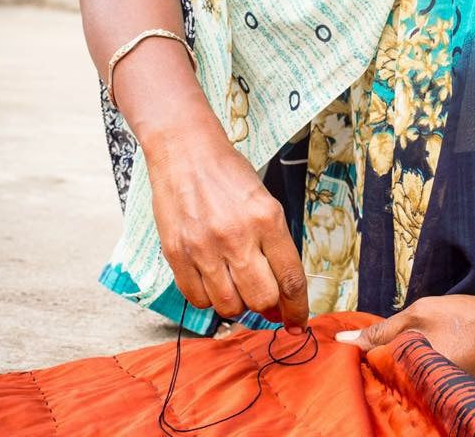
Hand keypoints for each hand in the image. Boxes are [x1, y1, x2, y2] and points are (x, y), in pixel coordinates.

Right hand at [144, 114, 307, 332]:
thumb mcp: (265, 202)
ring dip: (238, 305)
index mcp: (267, 220)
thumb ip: (274, 245)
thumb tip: (280, 291)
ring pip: (229, 306)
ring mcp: (204, 248)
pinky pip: (197, 300)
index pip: (291, 279)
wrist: (186, 152)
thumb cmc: (229, 174)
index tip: (298, 323)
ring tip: (237, 286)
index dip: (297, 308)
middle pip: (261, 299)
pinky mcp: (176, 254)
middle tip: (265, 300)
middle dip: (268, 307)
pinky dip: (208, 299)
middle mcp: (237, 236)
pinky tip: (213, 282)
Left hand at [335, 294, 474, 382]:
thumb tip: (345, 340)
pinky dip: (413, 368)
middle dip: (376, 363)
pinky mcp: (447, 392)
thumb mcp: (420, 314)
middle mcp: (423, 393)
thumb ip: (382, 330)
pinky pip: (420, 381)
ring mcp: (436, 395)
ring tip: (391, 346)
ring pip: (403, 381)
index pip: (372, 371)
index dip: (360, 353)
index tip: (350, 343)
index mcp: (413, 376)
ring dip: (394, 365)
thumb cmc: (465, 319)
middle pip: (387, 381)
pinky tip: (412, 353)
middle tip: (371, 343)